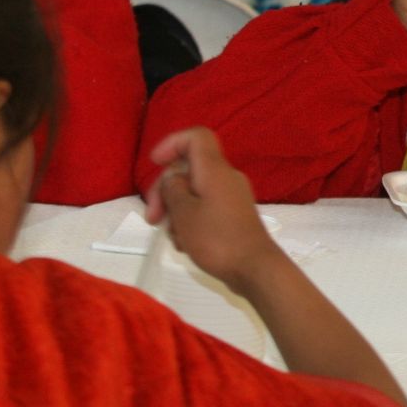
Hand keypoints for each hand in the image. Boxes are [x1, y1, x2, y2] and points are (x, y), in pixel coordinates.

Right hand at [146, 129, 282, 293]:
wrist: (254, 269)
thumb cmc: (216, 239)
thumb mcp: (184, 213)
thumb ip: (172, 189)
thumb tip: (174, 177)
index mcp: (215, 170)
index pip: (196, 137)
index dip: (172, 143)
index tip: (155, 163)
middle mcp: (226, 178)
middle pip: (189, 169)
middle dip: (165, 191)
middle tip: (152, 218)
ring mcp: (231, 198)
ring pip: (193, 193)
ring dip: (177, 213)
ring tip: (176, 238)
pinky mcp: (232, 217)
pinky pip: (204, 210)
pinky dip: (190, 223)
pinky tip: (187, 245)